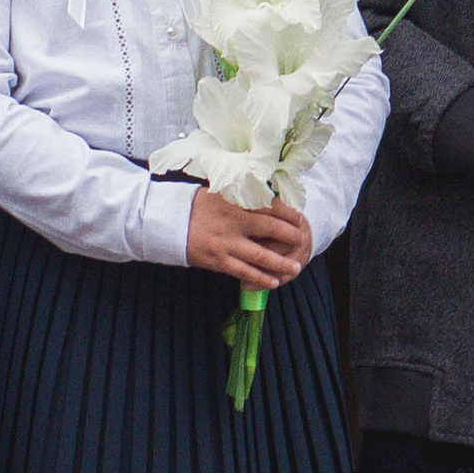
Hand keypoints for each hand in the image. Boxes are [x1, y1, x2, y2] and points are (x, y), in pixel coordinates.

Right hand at [186, 193, 312, 292]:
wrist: (170, 222)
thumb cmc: (198, 206)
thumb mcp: (221, 191)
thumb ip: (243, 193)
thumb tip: (269, 191)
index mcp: (236, 201)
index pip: (270, 206)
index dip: (288, 214)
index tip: (299, 218)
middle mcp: (233, 222)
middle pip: (270, 229)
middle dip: (290, 236)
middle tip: (303, 240)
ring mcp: (226, 243)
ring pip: (260, 255)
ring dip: (280, 263)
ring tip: (295, 267)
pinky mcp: (218, 260)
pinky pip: (243, 271)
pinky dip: (260, 277)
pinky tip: (273, 281)